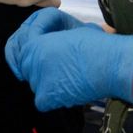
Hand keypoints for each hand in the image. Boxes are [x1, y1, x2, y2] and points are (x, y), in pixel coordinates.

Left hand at [4, 8, 132, 110]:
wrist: (109, 63)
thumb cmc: (96, 44)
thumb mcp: (70, 30)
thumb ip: (53, 36)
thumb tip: (54, 41)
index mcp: (36, 43)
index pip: (23, 50)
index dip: (34, 53)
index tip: (46, 57)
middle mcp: (32, 61)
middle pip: (27, 67)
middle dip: (40, 68)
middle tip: (59, 68)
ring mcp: (37, 79)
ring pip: (36, 84)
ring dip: (47, 82)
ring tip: (67, 78)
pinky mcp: (46, 97)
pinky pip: (42, 102)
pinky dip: (52, 99)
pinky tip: (66, 91)